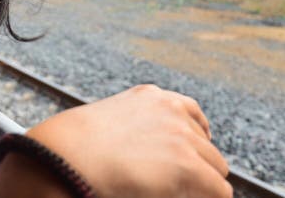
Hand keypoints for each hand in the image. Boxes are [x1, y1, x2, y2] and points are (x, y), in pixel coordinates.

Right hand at [26, 84, 231, 197]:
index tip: (189, 156)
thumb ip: (136, 128)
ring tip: (176, 192)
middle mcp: (171, 110)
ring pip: (215, 167)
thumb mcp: (109, 123)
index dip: (192, 141)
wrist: (66, 157)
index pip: (191, 114)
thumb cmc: (74, 147)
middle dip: (197, 164)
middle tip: (178, 184)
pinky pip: (218, 190)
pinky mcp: (187, 164)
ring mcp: (182, 136)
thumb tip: (144, 153)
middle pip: (206, 144)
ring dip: (201, 181)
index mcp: (151, 97)